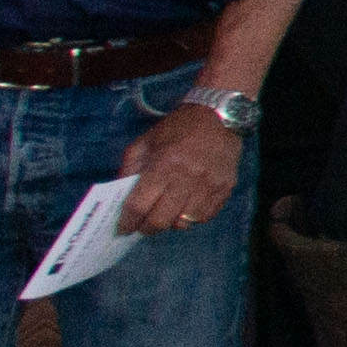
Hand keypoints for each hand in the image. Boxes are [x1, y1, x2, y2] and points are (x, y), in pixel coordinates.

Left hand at [118, 98, 243, 233]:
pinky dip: (192, 218)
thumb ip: (130, 168)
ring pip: (184, 223)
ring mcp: (208, 187)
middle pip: (161, 220)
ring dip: (171, 223)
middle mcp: (186, 179)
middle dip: (147, 228)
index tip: (123, 228)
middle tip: (143, 226)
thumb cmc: (178, 128)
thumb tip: (122, 195)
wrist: (219, 118)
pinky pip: (205, 217)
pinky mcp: (225, 190)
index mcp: (162, 165)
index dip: (128, 221)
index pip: (139, 204)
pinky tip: (187, 208)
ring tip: (166, 215)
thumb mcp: (145, 142)